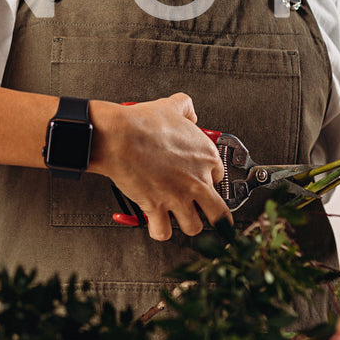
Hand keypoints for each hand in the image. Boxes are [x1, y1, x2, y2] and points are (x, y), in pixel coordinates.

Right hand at [88, 93, 230, 241]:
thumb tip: (189, 113)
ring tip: (179, 218)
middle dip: (213, 215)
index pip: (220, 177)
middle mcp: (197, 181)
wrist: (120, 137)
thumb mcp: (173, 106)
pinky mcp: (157, 208)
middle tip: (206, 214)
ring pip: (194, 227)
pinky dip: (159, 231)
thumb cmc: (144, 123)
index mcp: (207, 157)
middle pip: (219, 213)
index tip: (202, 181)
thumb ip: (186, 108)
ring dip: (186, 224)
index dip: (209, 180)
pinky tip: (156, 224)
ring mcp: (179, 197)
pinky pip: (163, 232)